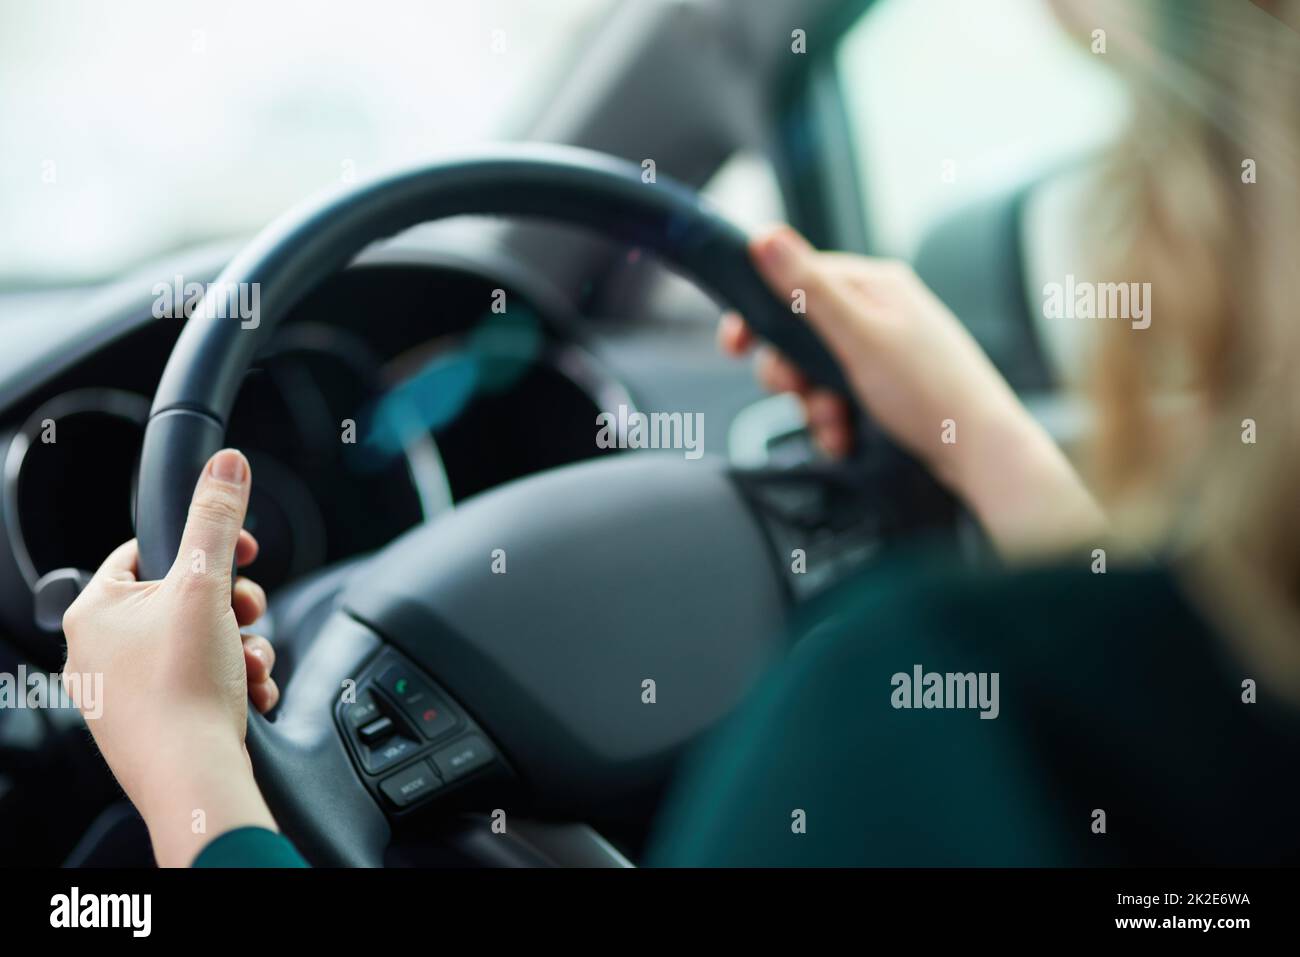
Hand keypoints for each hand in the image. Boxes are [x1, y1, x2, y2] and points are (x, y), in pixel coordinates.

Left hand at [61, 448, 279, 865]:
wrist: (193, 780)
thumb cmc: (181, 691)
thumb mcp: (206, 586)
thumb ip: (217, 520)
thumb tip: (226, 466)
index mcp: (94, 611)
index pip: (147, 549)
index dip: (204, 546)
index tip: (240, 554)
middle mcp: (99, 650)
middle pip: (183, 598)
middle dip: (233, 607)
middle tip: (250, 614)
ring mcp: (124, 691)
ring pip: (199, 642)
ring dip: (239, 648)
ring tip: (248, 665)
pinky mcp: (152, 723)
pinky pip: (200, 683)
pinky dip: (231, 683)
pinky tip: (246, 693)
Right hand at [721, 225, 1104, 554]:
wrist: (979, 452)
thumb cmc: (929, 392)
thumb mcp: (858, 337)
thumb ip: (808, 289)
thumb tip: (766, 235)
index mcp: (873, 285)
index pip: (796, 281)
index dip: (760, 314)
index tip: (733, 345)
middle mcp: (877, 312)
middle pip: (799, 333)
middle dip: (791, 374)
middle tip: (798, 393)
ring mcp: (883, 351)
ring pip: (815, 373)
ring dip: (813, 407)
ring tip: (836, 425)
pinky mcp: (886, 387)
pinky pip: (837, 399)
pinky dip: (833, 423)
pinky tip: (847, 438)